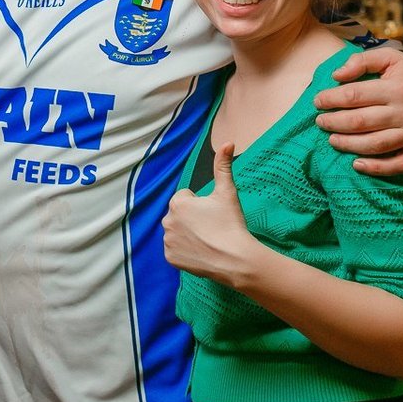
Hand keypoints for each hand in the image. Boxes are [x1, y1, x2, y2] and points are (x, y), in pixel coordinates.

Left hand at [163, 144, 262, 284]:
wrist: (235, 259)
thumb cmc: (231, 223)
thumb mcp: (227, 192)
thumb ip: (223, 166)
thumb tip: (228, 143)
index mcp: (178, 203)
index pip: (186, 198)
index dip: (201, 204)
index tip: (213, 214)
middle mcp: (167, 220)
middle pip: (180, 214)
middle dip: (192, 218)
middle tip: (212, 227)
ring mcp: (167, 241)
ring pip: (177, 231)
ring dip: (188, 233)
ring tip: (208, 240)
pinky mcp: (170, 257)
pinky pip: (175, 249)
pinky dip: (185, 250)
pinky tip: (201, 252)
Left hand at [313, 48, 402, 175]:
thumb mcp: (391, 58)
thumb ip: (362, 61)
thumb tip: (336, 75)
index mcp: (397, 88)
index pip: (354, 95)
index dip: (331, 99)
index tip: (318, 101)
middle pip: (360, 122)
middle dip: (334, 122)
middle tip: (320, 122)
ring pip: (375, 145)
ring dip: (348, 144)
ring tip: (332, 139)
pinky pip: (399, 165)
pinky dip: (376, 168)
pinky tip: (357, 165)